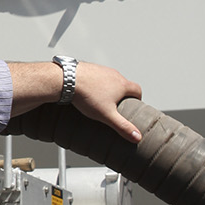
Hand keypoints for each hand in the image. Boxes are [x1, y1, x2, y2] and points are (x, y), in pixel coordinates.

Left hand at [6, 60, 142, 142]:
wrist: (67, 79)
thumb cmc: (86, 95)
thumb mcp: (107, 115)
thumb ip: (123, 126)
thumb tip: (137, 136)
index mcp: (122, 84)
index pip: (137, 90)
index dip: (137, 98)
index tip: (134, 104)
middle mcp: (113, 74)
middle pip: (124, 84)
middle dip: (122, 94)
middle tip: (116, 106)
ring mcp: (101, 69)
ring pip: (110, 79)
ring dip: (109, 88)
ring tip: (101, 100)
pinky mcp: (90, 68)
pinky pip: (97, 76)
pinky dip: (96, 83)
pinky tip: (88, 91)